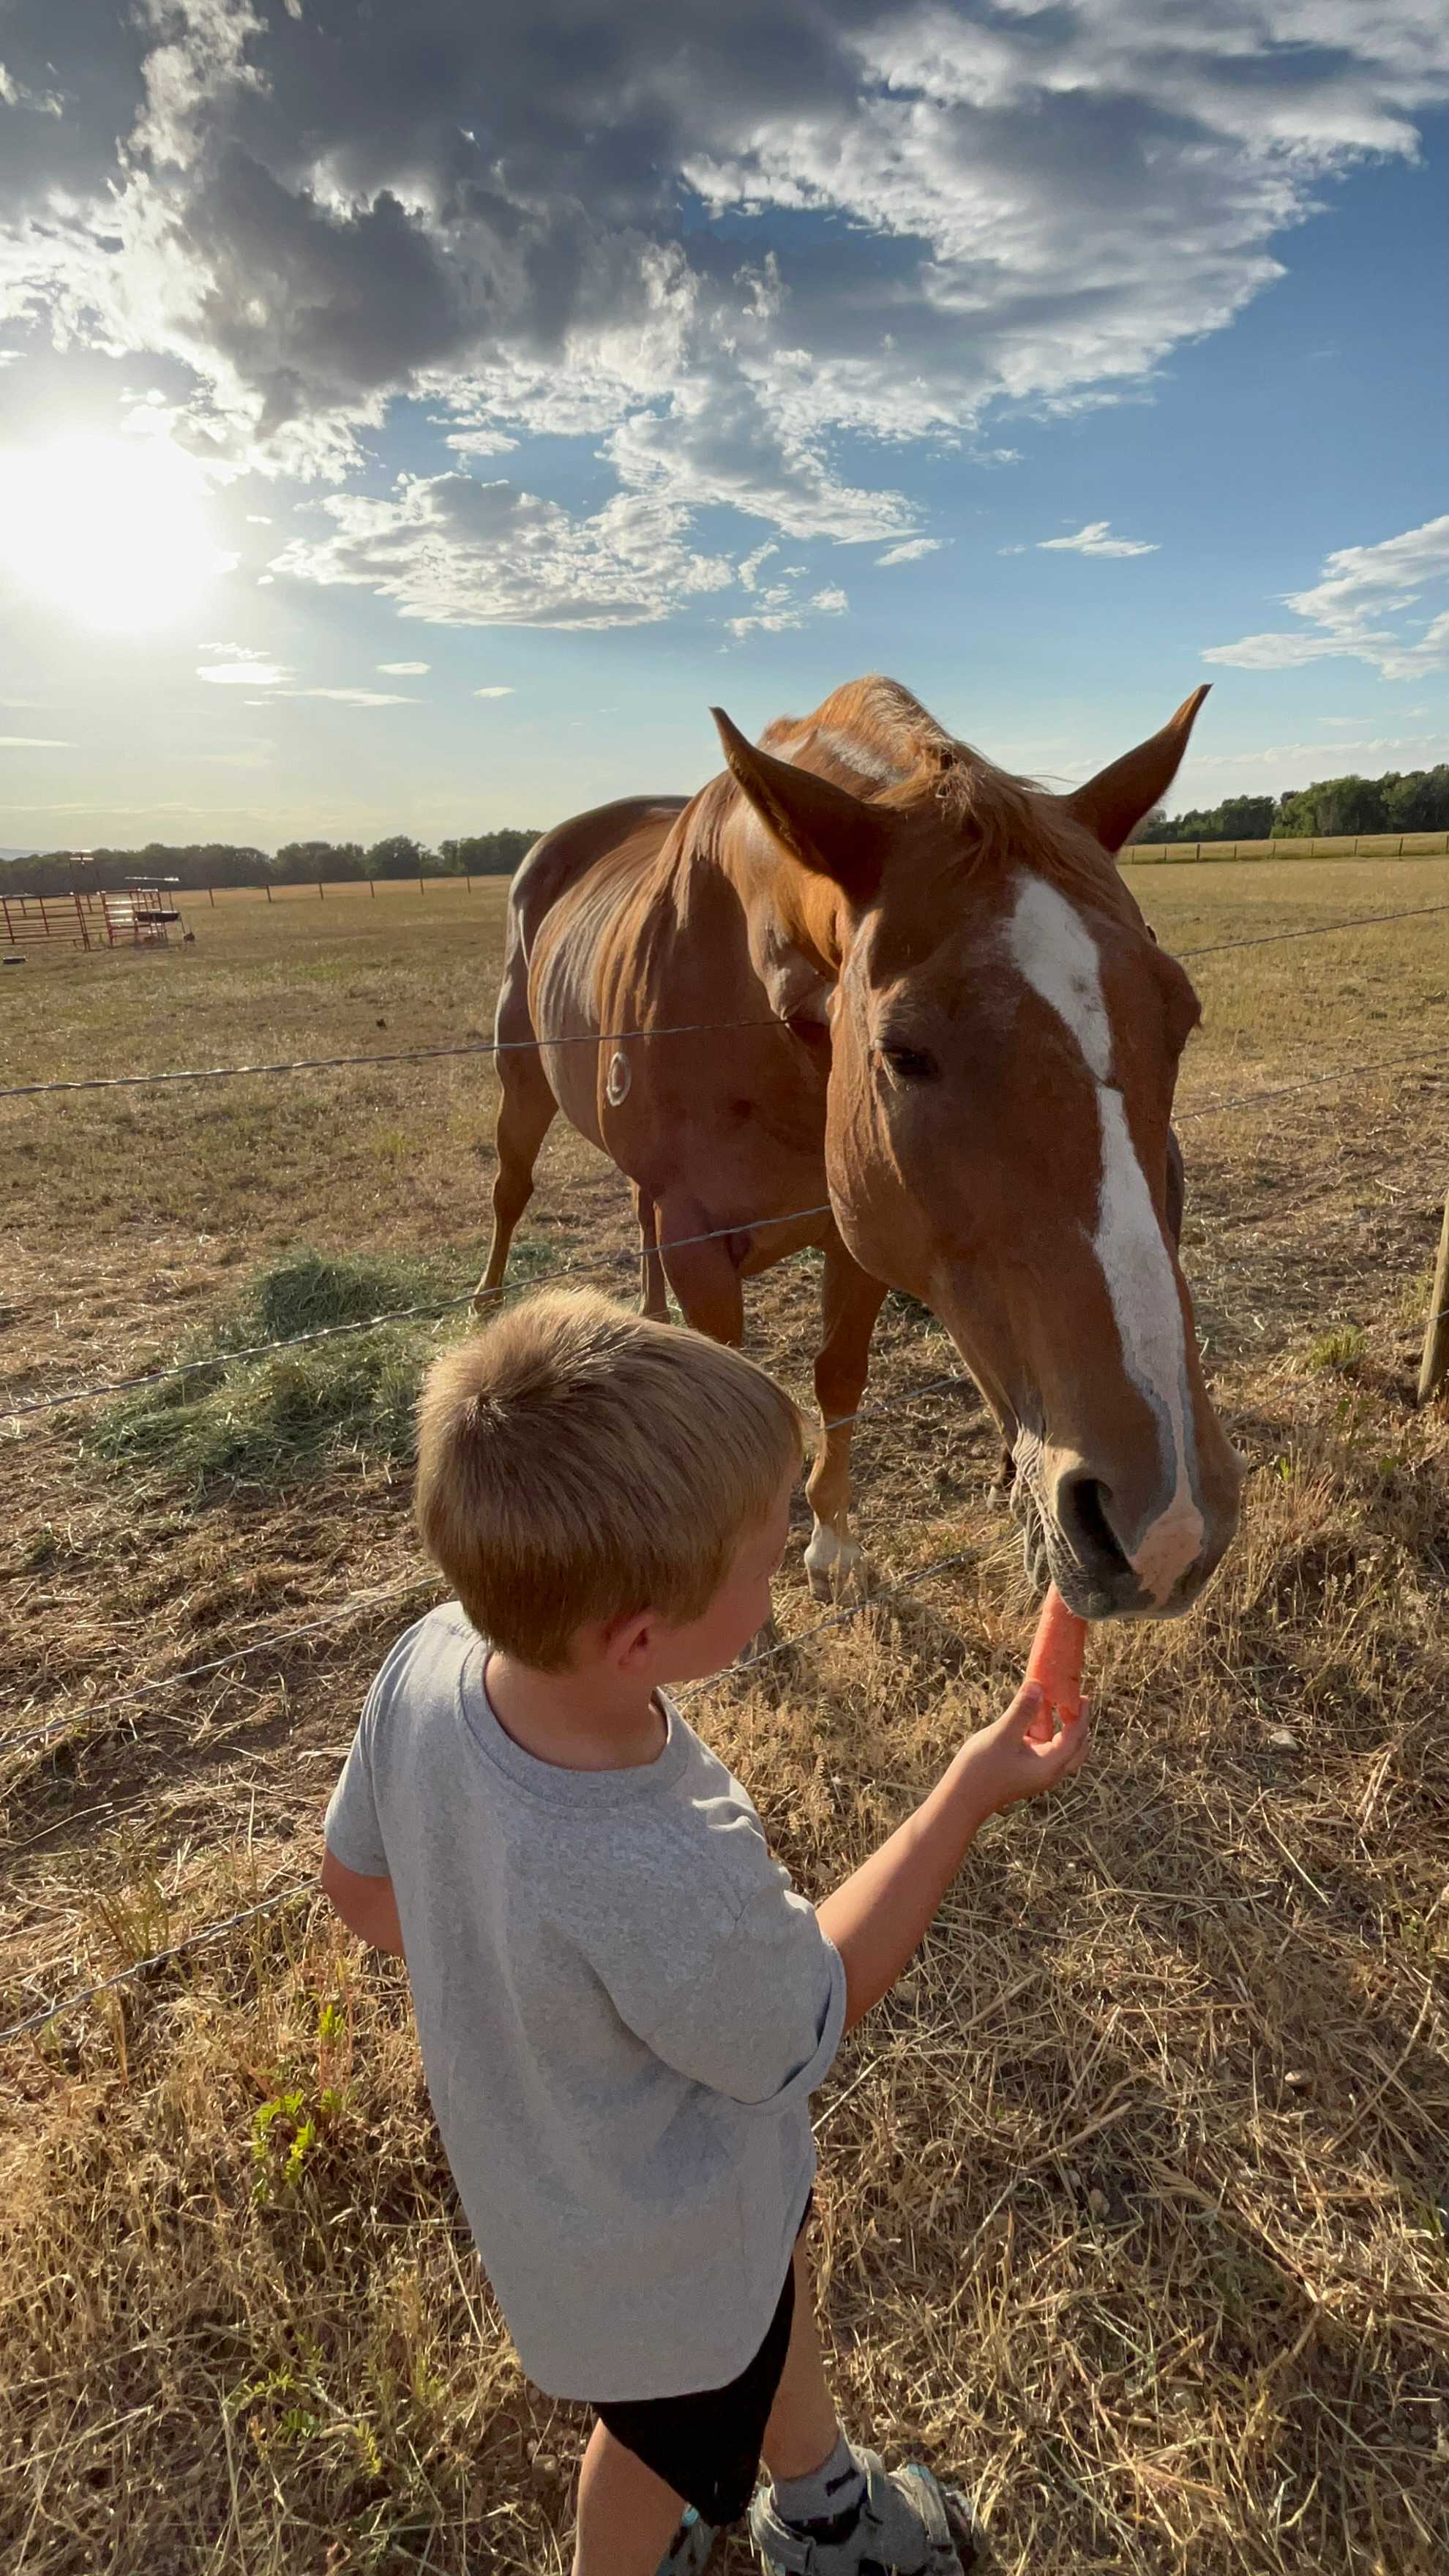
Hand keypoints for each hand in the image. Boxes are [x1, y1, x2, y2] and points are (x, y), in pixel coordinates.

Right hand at [956, 1681, 1090, 1814]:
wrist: (961, 1800)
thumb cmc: (981, 1769)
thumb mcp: (1002, 1735)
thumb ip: (1022, 1711)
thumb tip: (1038, 1685)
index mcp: (1050, 1766)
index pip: (1075, 1738)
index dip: (1080, 1716)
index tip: (1082, 1695)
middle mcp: (1049, 1772)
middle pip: (1075, 1747)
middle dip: (1077, 1723)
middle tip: (1075, 1701)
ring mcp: (1037, 1773)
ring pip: (1059, 1748)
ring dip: (1060, 1726)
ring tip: (1054, 1703)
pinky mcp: (1025, 1771)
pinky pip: (1043, 1749)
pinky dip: (1045, 1732)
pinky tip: (1033, 1717)